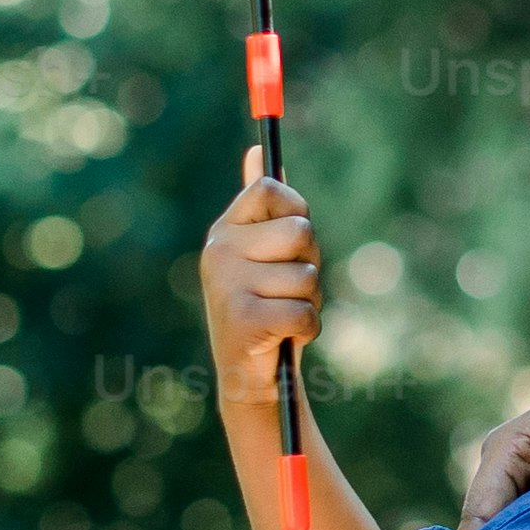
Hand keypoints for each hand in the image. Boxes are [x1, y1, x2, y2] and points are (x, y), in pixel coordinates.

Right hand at [198, 156, 320, 405]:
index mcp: (225, 231)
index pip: (270, 189)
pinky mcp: (243, 319)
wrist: (249, 378)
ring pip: (308, 276)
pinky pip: (305, 312)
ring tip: (282, 317)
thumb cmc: (266, 309)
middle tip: (288, 290)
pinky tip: (282, 338)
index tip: (292, 242)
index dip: (296, 212)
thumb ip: (265, 207)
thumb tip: (257, 151)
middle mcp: (219, 251)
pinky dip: (306, 329)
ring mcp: (227, 284)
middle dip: (310, 265)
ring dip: (308, 302)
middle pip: (301, 232)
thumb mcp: (266, 255)